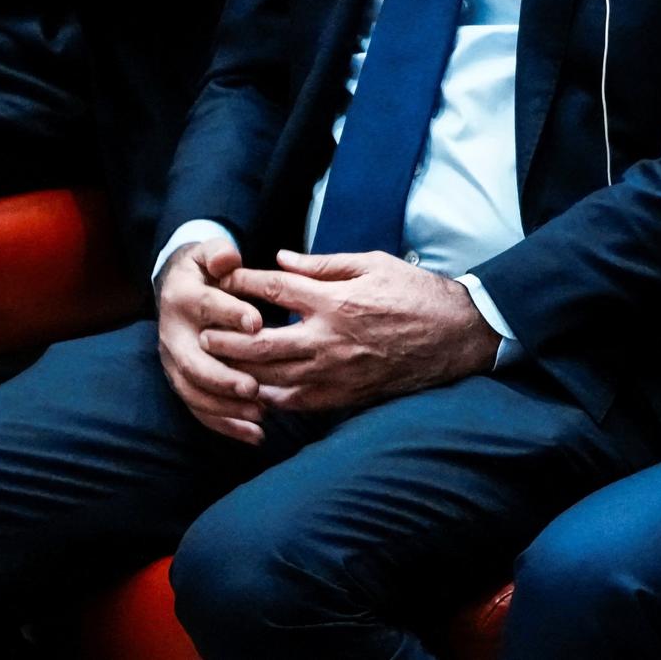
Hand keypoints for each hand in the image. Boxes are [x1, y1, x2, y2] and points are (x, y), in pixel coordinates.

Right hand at [155, 239, 269, 445]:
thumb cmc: (206, 270)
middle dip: (223, 377)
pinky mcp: (182, 382)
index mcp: (183, 299)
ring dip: (226, 407)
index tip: (258, 323)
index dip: (230, 314)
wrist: (179, 288)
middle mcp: (173, 335)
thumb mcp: (209, 253)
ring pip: (195, 392)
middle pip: (194, 362)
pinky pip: (199, 409)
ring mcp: (175, 363)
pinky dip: (224, 425)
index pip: (206, 307)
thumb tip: (227, 259)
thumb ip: (218, 253)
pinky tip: (254, 436)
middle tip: (254, 388)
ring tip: (259, 415)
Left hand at [211, 249, 499, 411]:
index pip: (276, 290)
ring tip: (218, 364)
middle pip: (261, 342)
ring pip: (272, 377)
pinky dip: (270, 398)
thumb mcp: (374, 264)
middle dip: (227, 338)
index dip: (245, 282)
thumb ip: (324, 264)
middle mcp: (330, 339)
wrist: (456, 337)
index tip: (224, 278)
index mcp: (337, 301)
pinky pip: (295, 402)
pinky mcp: (344, 396)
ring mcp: (336, 372)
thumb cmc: (417, 294)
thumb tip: (281, 259)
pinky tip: (255, 390)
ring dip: (240, 371)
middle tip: (203, 333)